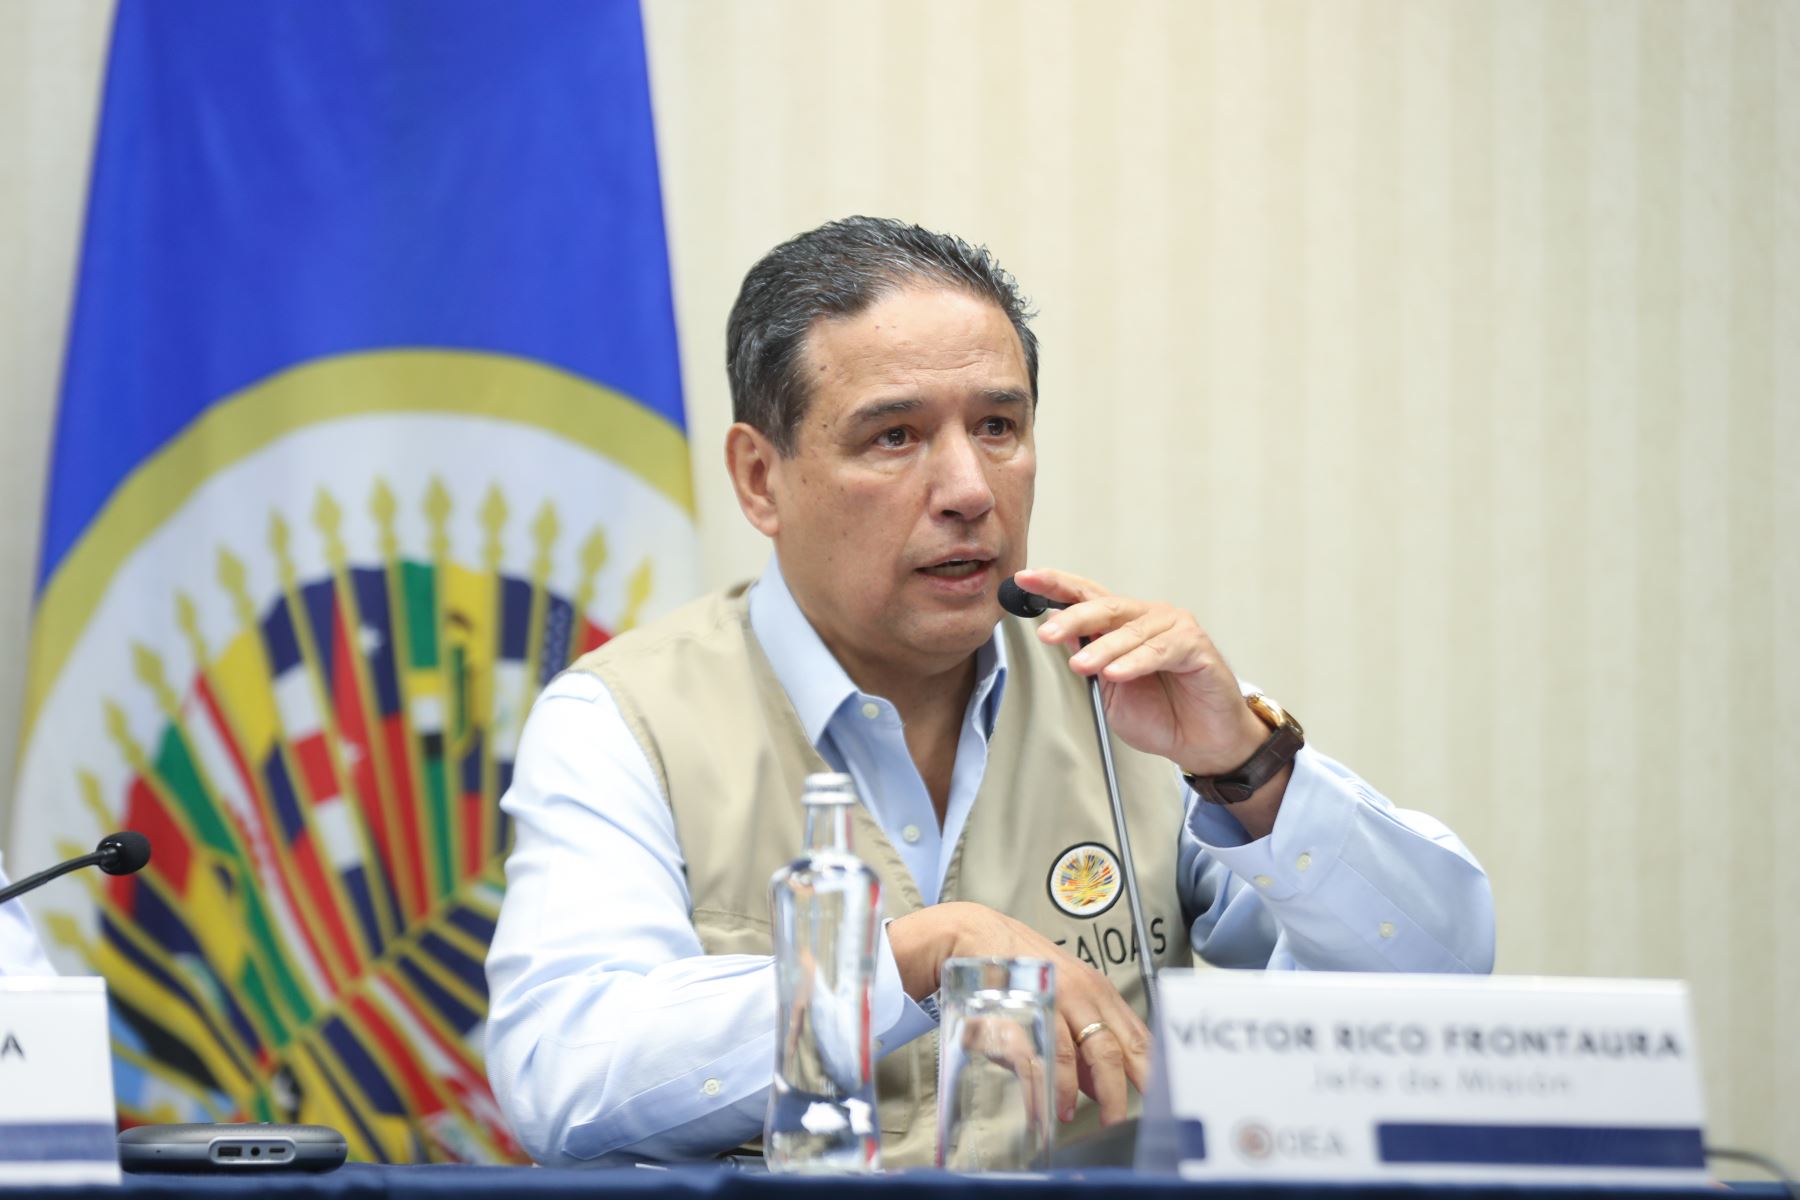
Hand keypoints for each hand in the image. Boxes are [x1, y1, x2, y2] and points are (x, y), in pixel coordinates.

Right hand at [888, 901, 1149, 1125]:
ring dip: (1079, 1091)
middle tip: (1119, 1123)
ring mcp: (1055, 997)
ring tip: (1073, 1116)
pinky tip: (1047, 1103)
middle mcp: (1083, 992)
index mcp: (1099, 992)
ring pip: (1080, 1050)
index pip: (1136, 1036)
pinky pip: (1042, 1051)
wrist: (975, 934)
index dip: (1150, 1071)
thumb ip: (1084, 1046)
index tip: (1159, 1101)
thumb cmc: (1023, 971)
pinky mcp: (1024, 1005)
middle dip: (1120, 1091)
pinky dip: (1048, 1082)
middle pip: (1113, 1047)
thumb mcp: (1065, 1001)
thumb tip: (1103, 1089)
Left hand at [1011, 567, 1266, 777]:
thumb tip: (1058, 631)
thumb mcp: (1110, 689)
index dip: (1054, 585)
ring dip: (1102, 649)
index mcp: (1122, 625)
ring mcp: (1173, 627)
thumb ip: (1088, 659)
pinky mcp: (1196, 646)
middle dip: (1072, 619)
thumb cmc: (1162, 714)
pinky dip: (1135, 661)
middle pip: (1104, 607)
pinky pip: (1160, 649)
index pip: (1085, 595)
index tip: (1025, 580)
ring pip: (1129, 631)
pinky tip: (1117, 673)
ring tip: (1082, 667)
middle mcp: (1147, 618)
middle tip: (1048, 635)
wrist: (1202, 742)